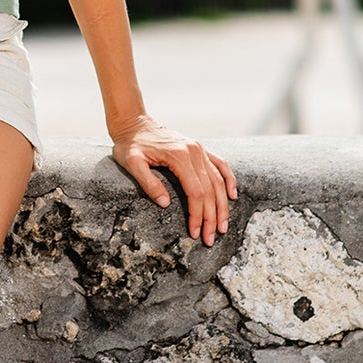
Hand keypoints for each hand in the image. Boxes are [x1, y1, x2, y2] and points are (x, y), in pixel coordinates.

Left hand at [109, 114, 236, 246]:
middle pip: (210, 190)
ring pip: (218, 180)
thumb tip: (166, 204)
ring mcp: (199, 148)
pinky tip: (232, 195)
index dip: (198, 215)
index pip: (195, 192)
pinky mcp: (199, 148)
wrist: (133, 122)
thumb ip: (148, 183)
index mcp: (179, 156)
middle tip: (210, 239)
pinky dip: (229, 179)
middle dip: (211, 217)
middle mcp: (194, 151)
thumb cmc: (129, 144)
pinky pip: (220, 164)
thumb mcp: (131, 163)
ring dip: (222, 205)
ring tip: (222, 227)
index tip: (195, 233)